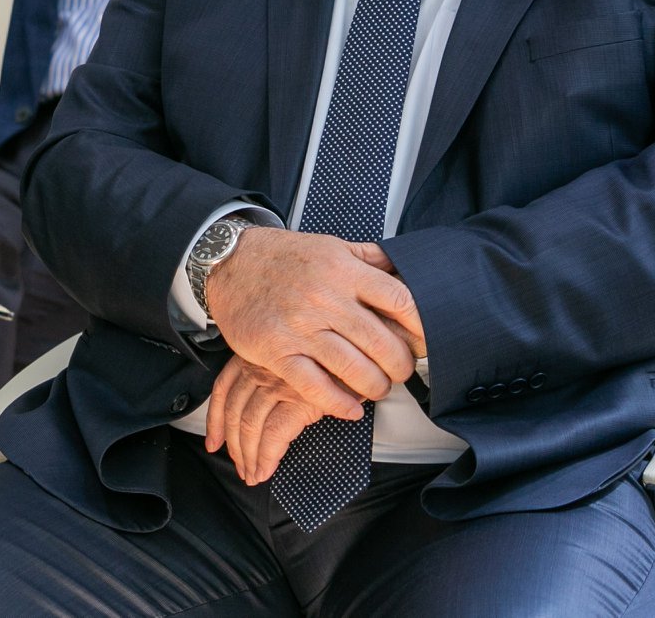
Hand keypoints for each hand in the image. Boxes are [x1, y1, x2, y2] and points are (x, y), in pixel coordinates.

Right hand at [202, 228, 422, 423]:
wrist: (229, 262)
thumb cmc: (284, 257)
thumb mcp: (330, 246)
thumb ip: (368, 258)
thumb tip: (404, 267)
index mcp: (343, 270)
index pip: (400, 301)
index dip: (422, 326)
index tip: (425, 341)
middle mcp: (325, 298)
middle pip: (382, 343)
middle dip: (400, 366)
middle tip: (400, 372)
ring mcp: (299, 327)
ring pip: (354, 369)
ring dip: (375, 387)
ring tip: (376, 388)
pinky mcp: (276, 351)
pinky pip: (316, 387)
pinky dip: (339, 403)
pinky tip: (350, 407)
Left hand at [204, 355, 328, 484]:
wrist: (359, 354)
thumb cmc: (327, 361)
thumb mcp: (289, 360)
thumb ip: (271, 378)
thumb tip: (259, 415)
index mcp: (253, 357)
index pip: (222, 390)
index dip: (215, 421)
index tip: (213, 443)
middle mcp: (260, 368)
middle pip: (235, 413)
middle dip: (235, 447)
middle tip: (241, 468)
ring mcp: (278, 384)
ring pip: (251, 427)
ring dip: (249, 457)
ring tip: (253, 475)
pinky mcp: (299, 400)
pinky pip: (274, 436)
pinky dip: (267, 457)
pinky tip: (266, 471)